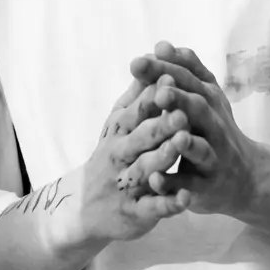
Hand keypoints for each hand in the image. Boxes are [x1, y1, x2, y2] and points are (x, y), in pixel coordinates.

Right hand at [76, 79, 191, 246]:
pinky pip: (152, 207)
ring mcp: (126, 184)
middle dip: (161, 124)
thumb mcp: (119, 124)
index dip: (155, 94)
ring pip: (146, 169)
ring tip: (184, 144)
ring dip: (164, 156)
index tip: (172, 77)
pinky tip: (185, 197)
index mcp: (121, 130)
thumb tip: (150, 58)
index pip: (139, 109)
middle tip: (182, 112)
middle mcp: (121, 154)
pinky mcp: (134, 211)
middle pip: (142, 137)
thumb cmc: (112, 156)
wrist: (84, 207)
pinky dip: (168, 202)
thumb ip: (137, 96)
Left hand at [117, 42, 255, 218]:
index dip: (164, 71)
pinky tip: (155, 179)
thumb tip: (161, 44)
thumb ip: (185, 71)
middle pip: (198, 109)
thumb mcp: (205, 97)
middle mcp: (214, 125)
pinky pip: (190, 185)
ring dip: (185, 143)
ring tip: (172, 137)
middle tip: (159, 91)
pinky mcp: (207, 186)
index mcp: (208, 100)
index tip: (137, 62)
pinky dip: (174, 184)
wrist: (246, 176)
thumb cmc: (215, 130)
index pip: (186, 80)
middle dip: (179, 100)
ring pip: (200, 148)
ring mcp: (213, 156)